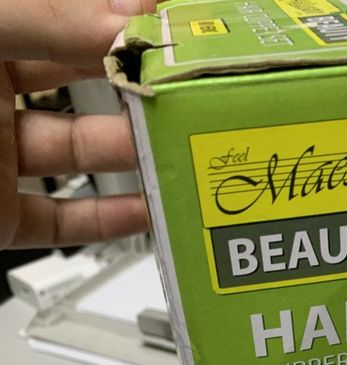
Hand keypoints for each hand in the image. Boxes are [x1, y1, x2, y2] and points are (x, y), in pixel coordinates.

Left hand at [0, 0, 155, 249]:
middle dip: (138, 93)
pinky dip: (106, 221)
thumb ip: (50, 17)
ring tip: (175, 149)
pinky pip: (61, 221)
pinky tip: (145, 209)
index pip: (69, 22)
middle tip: (186, 93)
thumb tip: (126, 19)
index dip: (121, 26)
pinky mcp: (0, 218)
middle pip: (85, 92)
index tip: (171, 31)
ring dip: (132, 156)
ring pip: (80, 158)